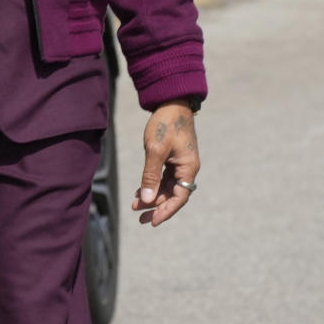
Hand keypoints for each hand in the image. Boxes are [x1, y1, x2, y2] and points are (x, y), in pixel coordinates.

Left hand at [131, 101, 199, 227]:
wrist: (171, 102)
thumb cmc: (165, 124)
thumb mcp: (155, 150)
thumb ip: (151, 176)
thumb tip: (146, 200)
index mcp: (188, 167)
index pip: (179, 197)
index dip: (165, 211)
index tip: (152, 222)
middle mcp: (187, 168)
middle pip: (173, 195)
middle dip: (155, 207)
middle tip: (139, 218)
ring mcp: (180, 163)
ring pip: (167, 188)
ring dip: (152, 197)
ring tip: (134, 206)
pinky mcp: (173, 158)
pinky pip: (164, 178)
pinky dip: (152, 185)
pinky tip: (139, 191)